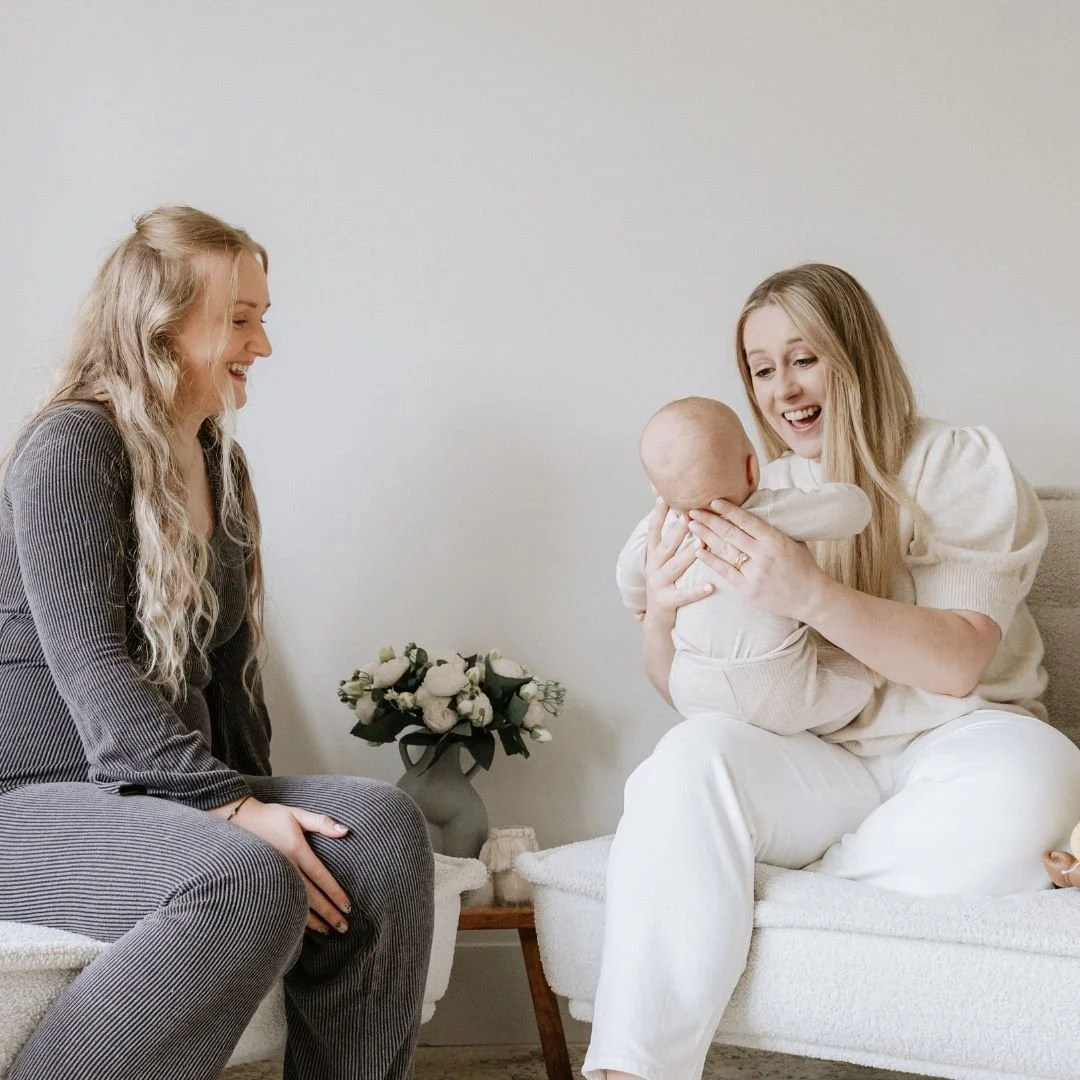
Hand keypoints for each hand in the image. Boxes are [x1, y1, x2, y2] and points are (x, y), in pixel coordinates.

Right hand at [212, 797, 352, 933]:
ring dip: (313, 920)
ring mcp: (273, 877)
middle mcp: (285, 866)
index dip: (335, 894)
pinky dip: (294, 916)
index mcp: (296, 850)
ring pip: (295, 904)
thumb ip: (322, 822)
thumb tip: (346, 831)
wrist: (236, 821)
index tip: (348, 907)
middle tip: (344, 927)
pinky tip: (303, 926)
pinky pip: (281, 903)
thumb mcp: (297, 815)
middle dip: (328, 913)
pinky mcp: (262, 882)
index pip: (320, 877)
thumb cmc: (271, 816)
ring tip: (329, 930)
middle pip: (311, 897)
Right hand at [642, 497, 714, 627]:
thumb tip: (680, 511)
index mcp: (653, 555)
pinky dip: (697, 590)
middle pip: (666, 545)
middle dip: (677, 530)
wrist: (656, 618)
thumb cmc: (665, 582)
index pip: (654, 530)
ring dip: (688, 554)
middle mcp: (654, 567)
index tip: (664, 496)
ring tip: (701, 543)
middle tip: (689, 515)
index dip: (658, 514)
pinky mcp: (667, 601)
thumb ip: (670, 539)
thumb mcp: (662, 560)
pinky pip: (684, 594)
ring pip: (675, 566)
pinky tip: (711, 585)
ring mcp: (659, 584)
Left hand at [688, 498, 831, 622]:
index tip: (713, 501)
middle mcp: (763, 555)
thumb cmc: (803, 567)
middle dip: (709, 520)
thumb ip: (773, 528)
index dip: (728, 510)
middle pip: (730, 533)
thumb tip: (758, 508)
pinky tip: (698, 550)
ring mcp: (754, 573)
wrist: (812, 598)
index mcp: (775, 540)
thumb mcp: (793, 541)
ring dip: (705, 537)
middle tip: (692, 511)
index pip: (746, 521)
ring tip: (691, 526)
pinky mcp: (748, 589)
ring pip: (724, 551)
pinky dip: (710, 560)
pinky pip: (725, 571)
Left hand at [1044, 850, 1079, 887]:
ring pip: (1050, 870)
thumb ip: (1055, 853)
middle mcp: (1049, 872)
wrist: (1077, 876)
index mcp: (1049, 864)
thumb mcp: (1063, 855)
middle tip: (1058, 859)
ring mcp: (1053, 878)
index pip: (1044, 857)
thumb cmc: (1071, 866)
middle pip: (1046, 864)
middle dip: (1051, 861)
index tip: (1052, 853)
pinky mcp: (1057, 882)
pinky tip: (1062, 872)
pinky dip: (1057, 874)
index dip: (1048, 853)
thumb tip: (1051, 854)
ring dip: (1054, 867)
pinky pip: (1055, 876)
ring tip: (1061, 866)